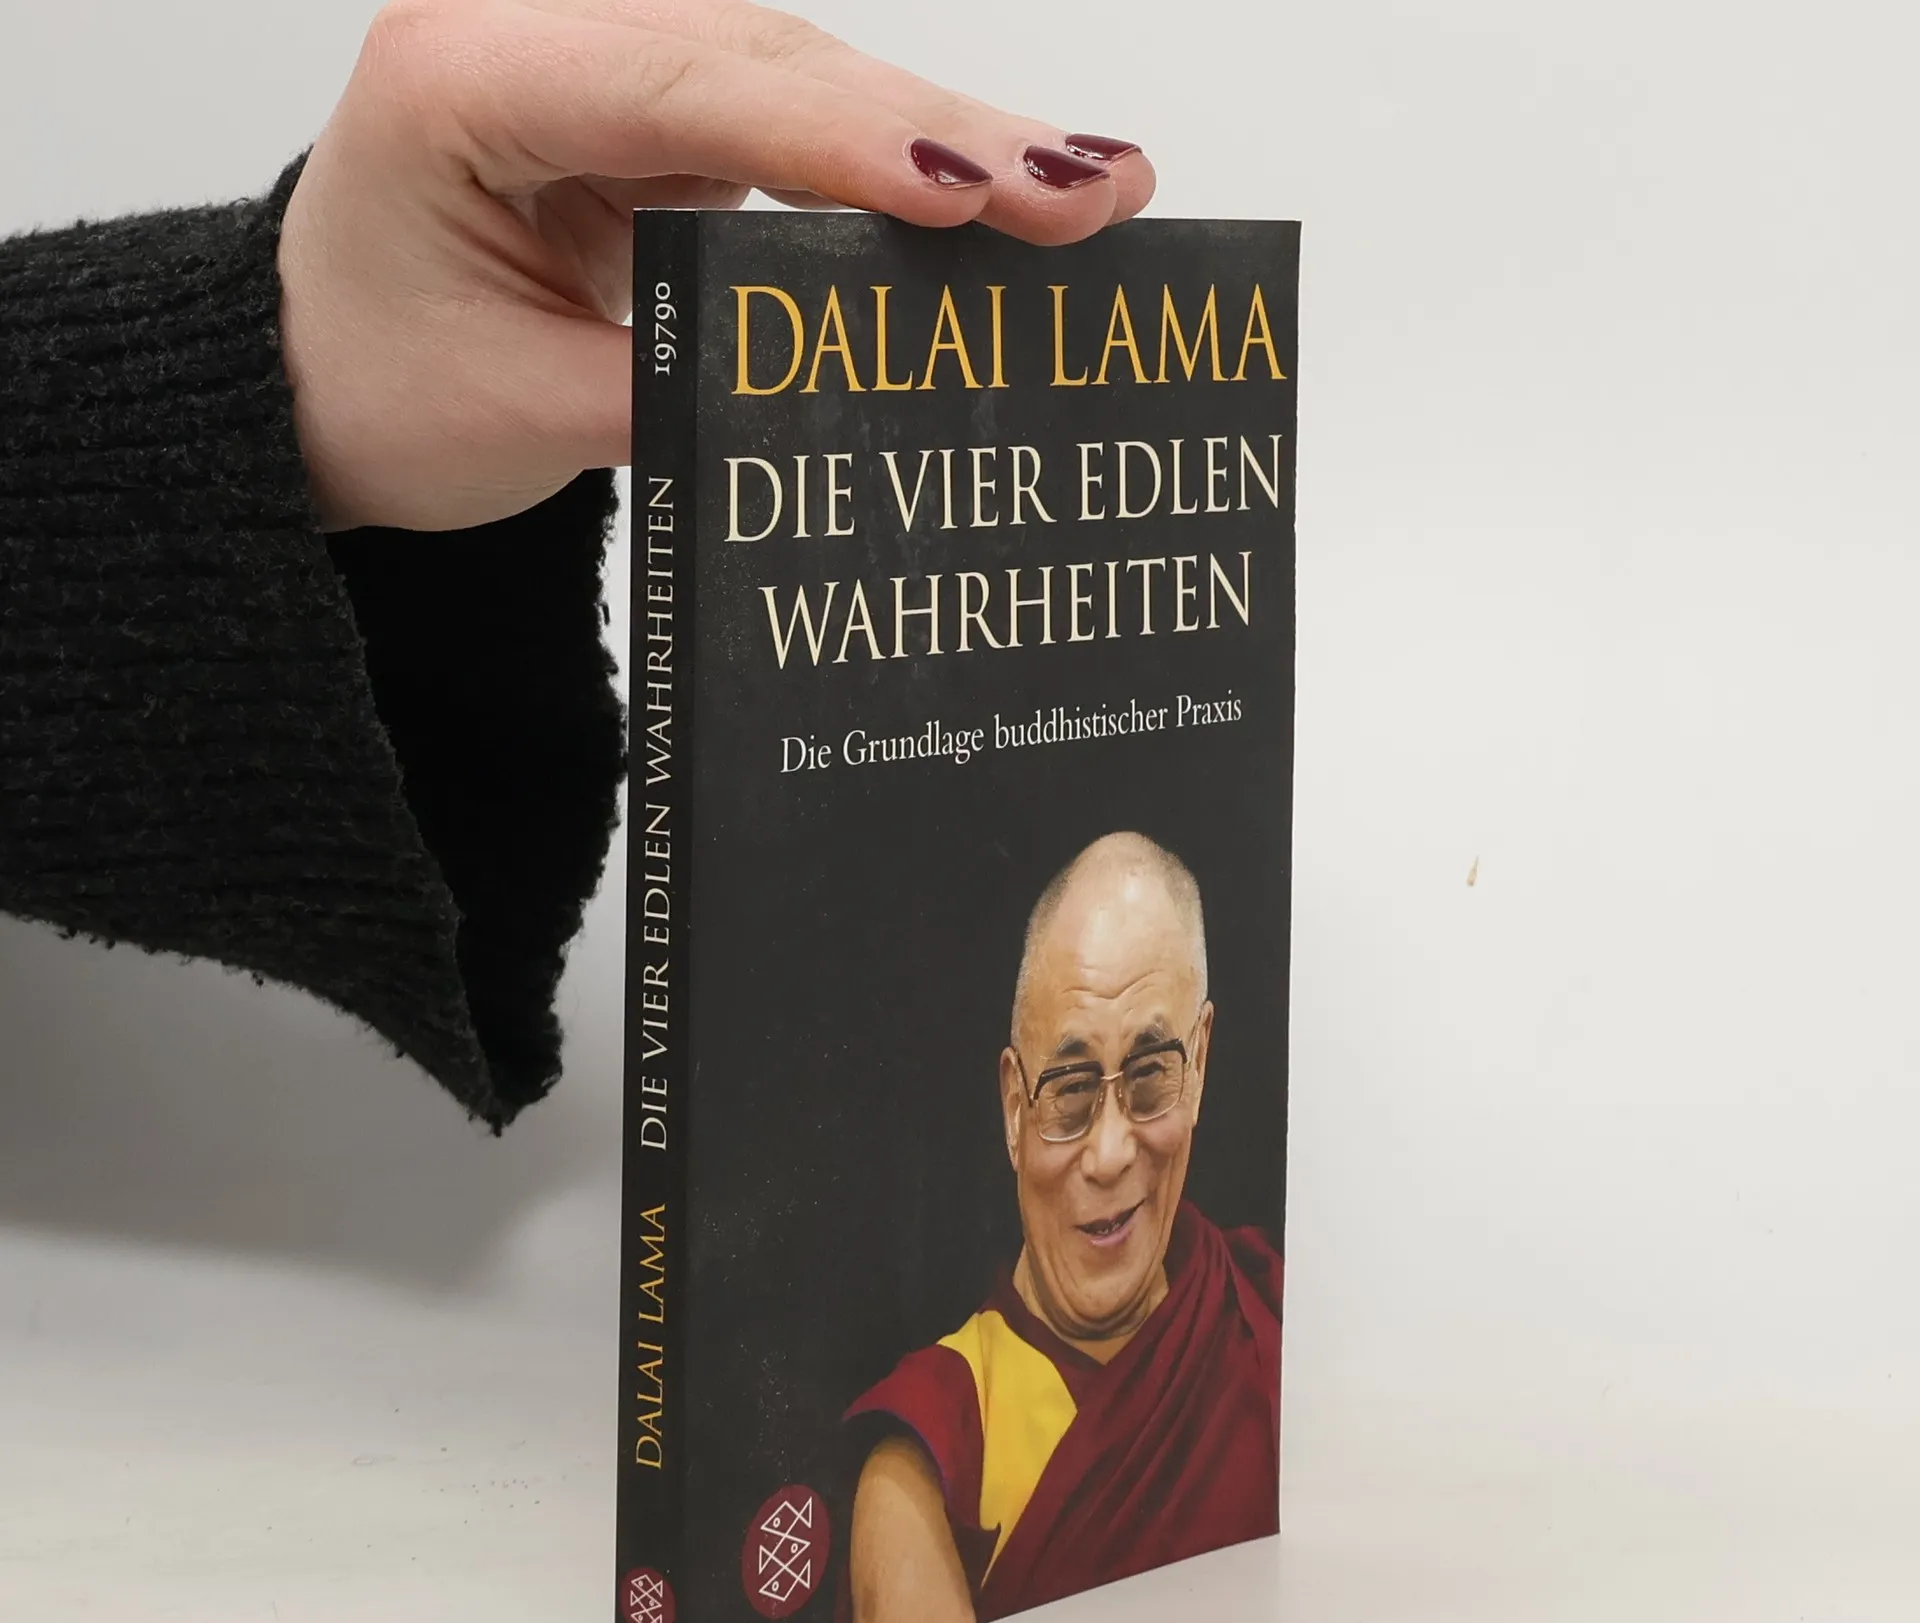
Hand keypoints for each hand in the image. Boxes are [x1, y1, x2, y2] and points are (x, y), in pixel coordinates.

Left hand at [278, 0, 1155, 532]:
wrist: (315, 373)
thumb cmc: (378, 387)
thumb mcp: (517, 416)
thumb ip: (676, 397)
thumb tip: (836, 398)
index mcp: (464, 79)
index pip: (684, 88)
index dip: (840, 137)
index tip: (968, 190)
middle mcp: (538, 31)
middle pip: (769, 59)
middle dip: (937, 129)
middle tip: (1091, 193)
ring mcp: (604, 55)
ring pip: (803, 73)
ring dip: (944, 136)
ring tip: (1087, 190)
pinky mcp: (656, 102)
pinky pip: (797, 114)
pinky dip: (896, 158)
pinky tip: (995, 187)